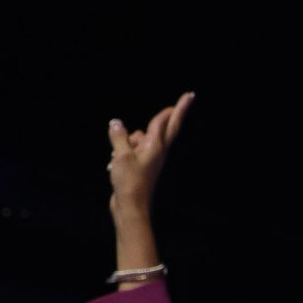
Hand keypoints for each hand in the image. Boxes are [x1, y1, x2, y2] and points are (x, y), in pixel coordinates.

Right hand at [106, 92, 191, 219]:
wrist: (131, 206)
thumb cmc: (129, 182)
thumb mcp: (121, 155)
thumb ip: (119, 137)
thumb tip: (116, 123)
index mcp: (156, 147)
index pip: (164, 122)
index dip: (172, 109)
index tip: (188, 97)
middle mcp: (157, 151)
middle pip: (167, 127)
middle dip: (175, 112)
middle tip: (189, 98)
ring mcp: (150, 159)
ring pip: (138, 139)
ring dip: (127, 142)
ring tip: (119, 160)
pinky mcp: (142, 166)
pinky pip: (130, 151)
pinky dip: (122, 153)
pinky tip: (114, 167)